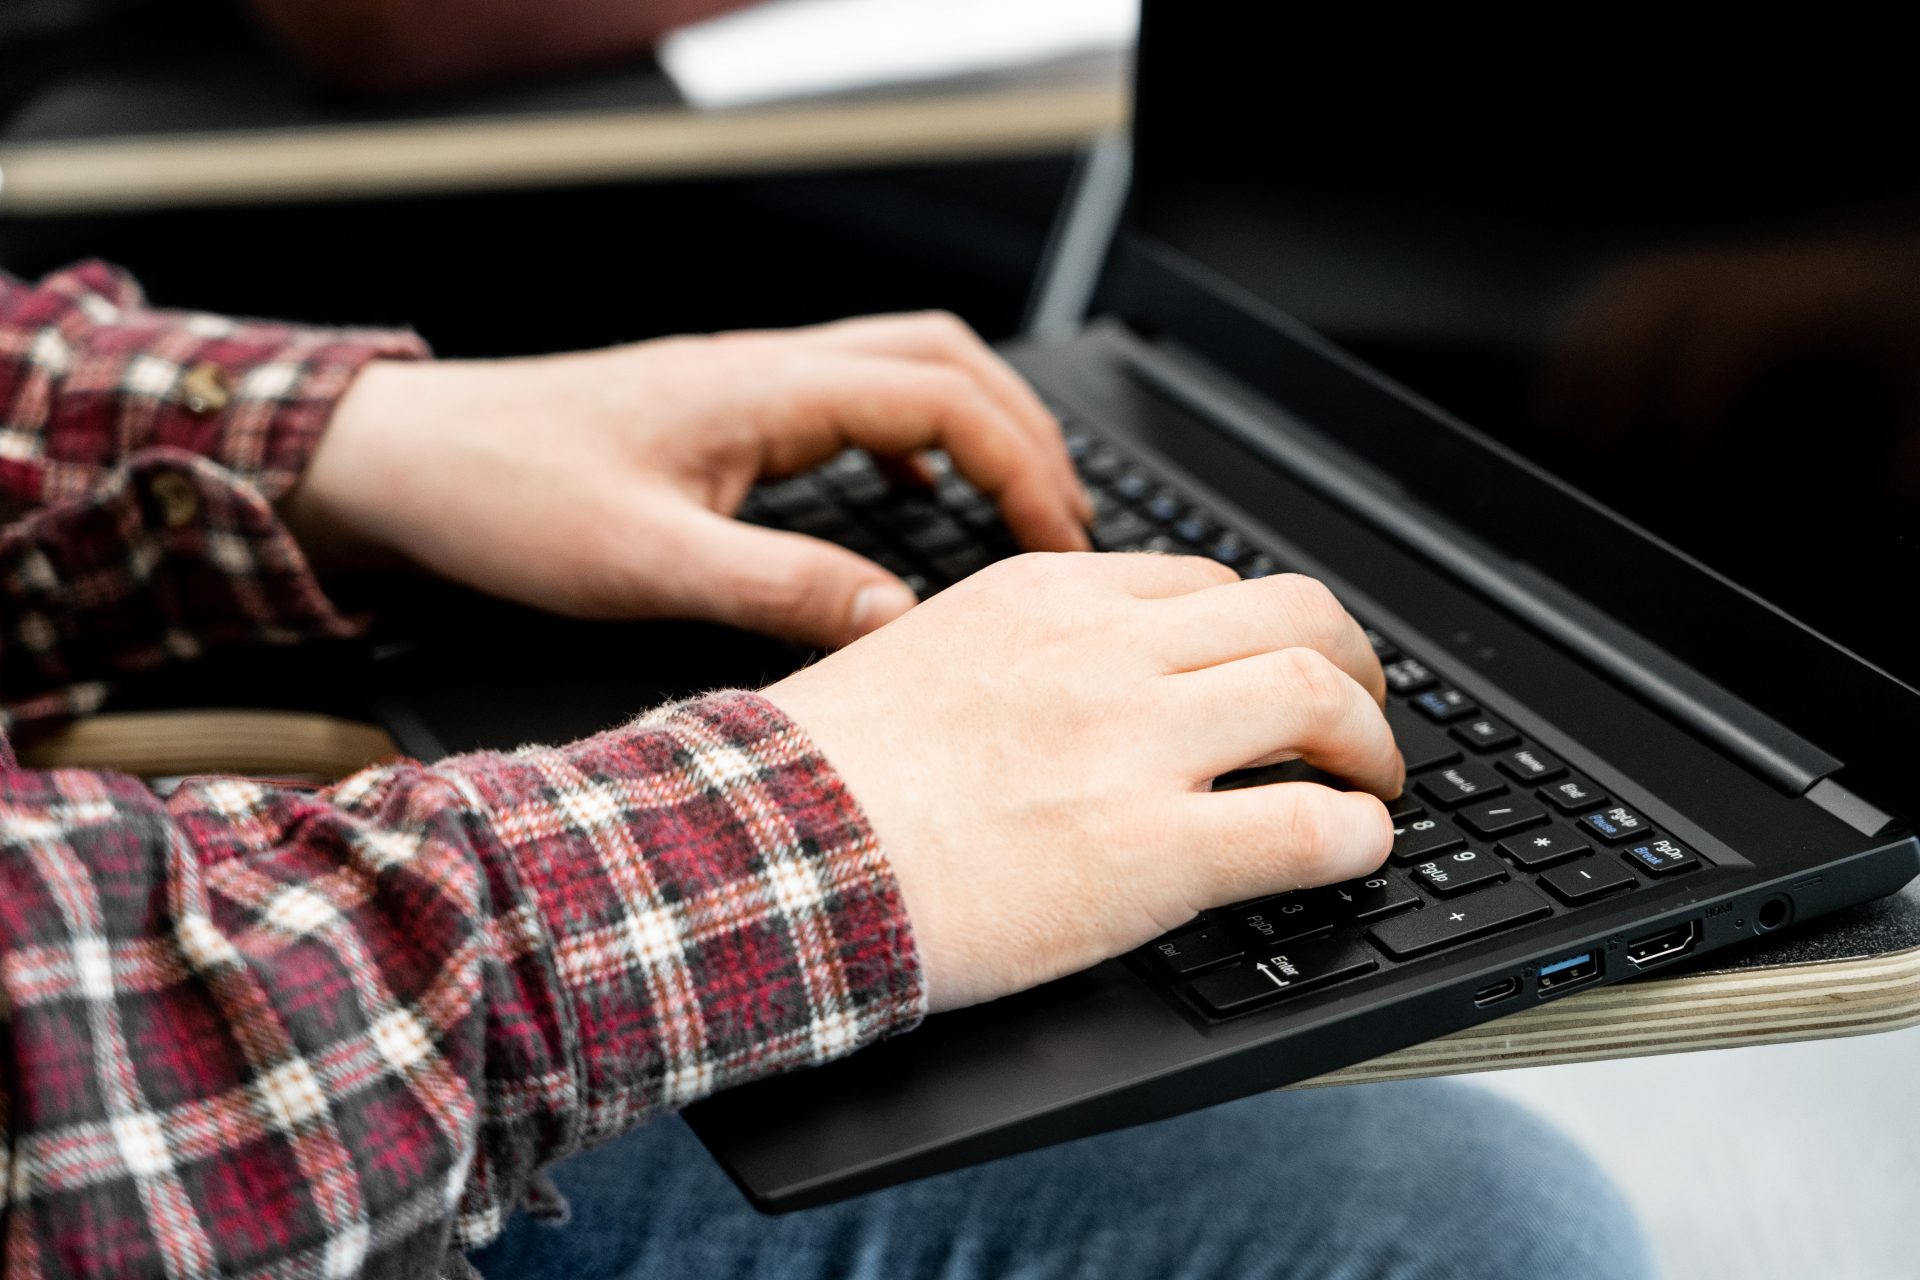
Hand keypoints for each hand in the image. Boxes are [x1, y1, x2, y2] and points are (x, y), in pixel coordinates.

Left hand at [283, 312, 1091, 646]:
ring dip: (976, 427)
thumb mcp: (646, 564)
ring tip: (1020, 506)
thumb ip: (780, 590)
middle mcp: (769, 370)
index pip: (946, 400)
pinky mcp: (724, 412)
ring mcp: (747, 383)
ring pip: (904, 369)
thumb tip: (900, 619)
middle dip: (1026, 434)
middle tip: (1067, 523)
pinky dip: (911, 439)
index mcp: (766, 391)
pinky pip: (851, 400)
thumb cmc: (502, 497)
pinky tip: (910, 492)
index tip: (1060, 547)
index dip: (1025, 468)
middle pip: (947, 360)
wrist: (404, 460)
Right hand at [762, 553, 1401, 1011]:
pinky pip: (1312, 826)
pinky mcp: (1150, 851)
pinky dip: (1358, 837)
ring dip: (1372, 744)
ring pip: (1323, 697)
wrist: (766, 856)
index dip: (1267, 630)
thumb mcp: (920, 656)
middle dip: (1352, 664)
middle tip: (1358, 713)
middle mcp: (1103, 652)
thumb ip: (1013, 653)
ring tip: (1370, 783)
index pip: (1207, 584)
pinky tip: (1351, 850)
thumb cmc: (817, 776)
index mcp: (1045, 597)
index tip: (1277, 667)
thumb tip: (1071, 687)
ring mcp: (1132, 745)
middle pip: (1296, 614)